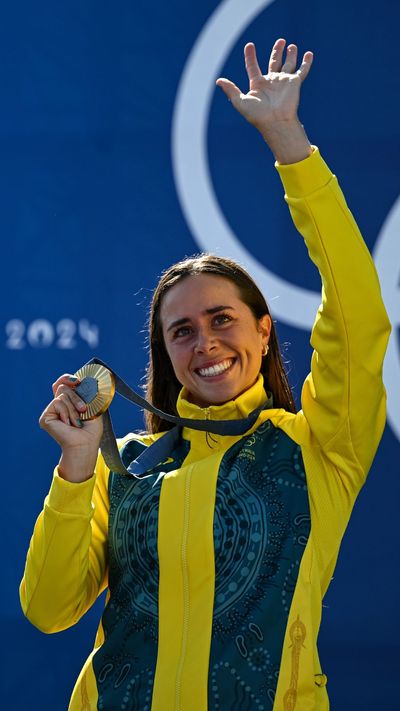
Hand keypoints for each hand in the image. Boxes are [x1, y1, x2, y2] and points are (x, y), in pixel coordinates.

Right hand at [39, 374, 102, 481]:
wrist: (85, 443)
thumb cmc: (91, 429)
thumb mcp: (92, 407)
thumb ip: (86, 393)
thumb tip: (82, 378)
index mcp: (68, 402)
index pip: (62, 383)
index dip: (67, 378)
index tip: (77, 380)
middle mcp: (57, 406)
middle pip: (63, 387)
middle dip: (76, 397)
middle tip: (83, 410)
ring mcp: (51, 411)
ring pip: (62, 394)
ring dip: (73, 408)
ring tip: (76, 422)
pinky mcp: (45, 417)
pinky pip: (57, 402)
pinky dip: (67, 412)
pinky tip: (68, 424)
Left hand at [216, 39, 313, 162]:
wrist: (275, 122)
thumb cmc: (257, 115)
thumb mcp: (240, 102)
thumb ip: (231, 90)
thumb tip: (218, 80)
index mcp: (258, 85)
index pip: (253, 67)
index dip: (250, 56)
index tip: (249, 45)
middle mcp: (271, 82)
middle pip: (274, 62)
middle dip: (277, 51)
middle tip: (280, 41)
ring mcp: (283, 82)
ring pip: (288, 64)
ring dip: (290, 55)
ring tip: (291, 45)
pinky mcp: (294, 83)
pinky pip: (302, 71)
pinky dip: (306, 63)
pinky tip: (309, 54)